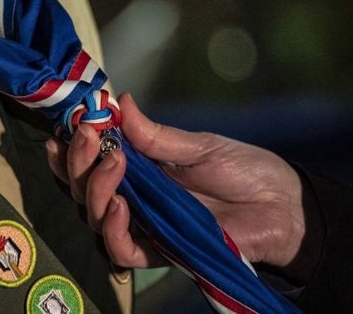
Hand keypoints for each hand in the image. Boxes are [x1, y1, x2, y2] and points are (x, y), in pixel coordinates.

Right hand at [46, 93, 304, 267]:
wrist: (280, 205)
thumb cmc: (243, 170)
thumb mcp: (198, 146)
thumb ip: (155, 136)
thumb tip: (120, 101)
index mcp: (138, 171)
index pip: (90, 163)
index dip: (72, 148)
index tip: (73, 123)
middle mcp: (132, 198)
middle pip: (82, 189)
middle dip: (79, 162)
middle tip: (92, 135)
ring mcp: (143, 225)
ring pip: (94, 216)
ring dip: (95, 188)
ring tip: (115, 162)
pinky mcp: (158, 252)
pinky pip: (121, 249)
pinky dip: (113, 228)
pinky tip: (122, 205)